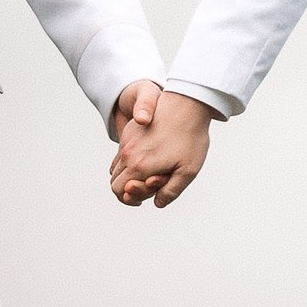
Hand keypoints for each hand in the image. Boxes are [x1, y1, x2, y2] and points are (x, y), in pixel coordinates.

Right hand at [109, 88, 216, 208]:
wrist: (188, 103)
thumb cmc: (191, 138)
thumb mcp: (188, 171)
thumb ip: (171, 191)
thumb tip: (157, 203)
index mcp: (139, 166)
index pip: (119, 191)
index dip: (130, 198)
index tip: (147, 196)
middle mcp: (128, 154)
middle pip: (115, 181)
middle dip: (129, 187)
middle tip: (151, 184)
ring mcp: (128, 141)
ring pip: (117, 166)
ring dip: (129, 174)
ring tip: (151, 172)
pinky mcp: (131, 131)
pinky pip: (122, 152)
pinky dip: (130, 160)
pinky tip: (150, 157)